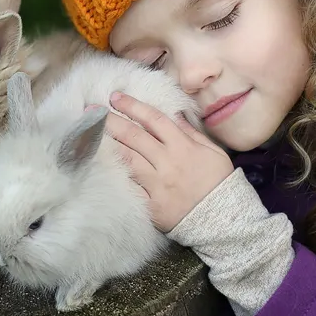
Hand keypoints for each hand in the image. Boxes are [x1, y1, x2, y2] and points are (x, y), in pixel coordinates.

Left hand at [104, 91, 236, 231]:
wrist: (223, 218)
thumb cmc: (219, 181)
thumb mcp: (213, 152)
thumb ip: (191, 133)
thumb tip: (174, 115)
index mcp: (182, 147)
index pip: (154, 120)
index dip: (133, 106)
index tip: (116, 97)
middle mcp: (167, 162)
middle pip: (134, 137)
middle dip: (112, 120)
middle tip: (92, 109)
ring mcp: (157, 184)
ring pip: (128, 160)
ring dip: (109, 144)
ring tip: (92, 132)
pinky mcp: (152, 204)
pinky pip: (132, 187)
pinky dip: (118, 175)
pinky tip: (102, 164)